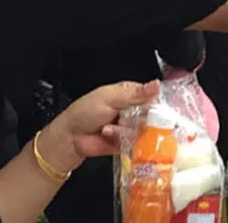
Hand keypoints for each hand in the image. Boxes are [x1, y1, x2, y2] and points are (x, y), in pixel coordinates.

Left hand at [40, 81, 159, 171]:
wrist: (70, 137)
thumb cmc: (85, 112)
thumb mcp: (110, 98)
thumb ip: (135, 93)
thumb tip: (157, 84)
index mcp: (129, 94)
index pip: (152, 96)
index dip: (154, 103)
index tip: (151, 108)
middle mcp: (132, 110)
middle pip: (151, 115)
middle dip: (138, 119)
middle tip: (124, 118)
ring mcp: (130, 127)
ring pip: (143, 130)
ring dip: (124, 129)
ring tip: (108, 127)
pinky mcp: (128, 142)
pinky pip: (136, 143)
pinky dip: (122, 139)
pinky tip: (109, 135)